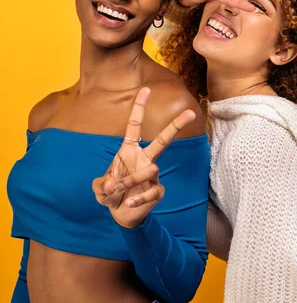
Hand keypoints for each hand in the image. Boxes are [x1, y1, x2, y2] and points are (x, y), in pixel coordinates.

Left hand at [92, 87, 195, 228]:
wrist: (121, 213)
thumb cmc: (111, 193)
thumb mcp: (99, 188)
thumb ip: (101, 185)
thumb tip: (113, 184)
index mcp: (129, 150)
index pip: (135, 125)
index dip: (140, 107)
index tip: (146, 89)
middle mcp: (144, 159)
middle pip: (162, 140)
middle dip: (176, 126)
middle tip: (190, 114)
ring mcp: (153, 175)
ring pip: (150, 169)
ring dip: (131, 180)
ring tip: (119, 189)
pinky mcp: (158, 191)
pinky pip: (152, 191)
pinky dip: (139, 198)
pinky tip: (130, 202)